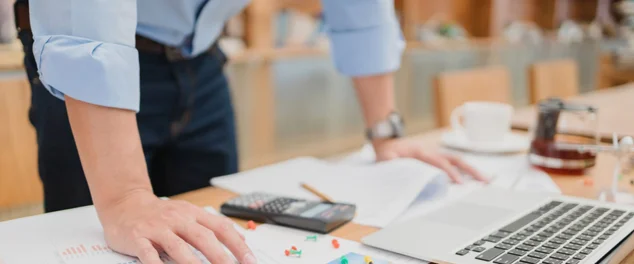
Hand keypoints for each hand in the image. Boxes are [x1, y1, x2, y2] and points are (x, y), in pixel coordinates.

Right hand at [98, 190, 255, 263]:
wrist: (124, 203)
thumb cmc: (160, 214)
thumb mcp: (189, 213)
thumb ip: (212, 225)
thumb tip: (242, 238)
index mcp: (193, 213)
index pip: (220, 228)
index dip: (237, 244)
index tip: (250, 260)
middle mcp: (177, 219)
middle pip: (203, 237)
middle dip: (220, 256)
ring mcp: (157, 228)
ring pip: (178, 246)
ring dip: (192, 263)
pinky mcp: (138, 237)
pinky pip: (147, 252)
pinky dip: (155, 263)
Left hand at [373, 138, 487, 183]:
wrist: (387, 142)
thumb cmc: (388, 152)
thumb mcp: (386, 157)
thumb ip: (391, 161)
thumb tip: (395, 164)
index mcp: (421, 152)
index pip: (440, 163)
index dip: (451, 173)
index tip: (460, 183)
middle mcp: (432, 151)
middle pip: (455, 159)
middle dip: (471, 170)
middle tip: (484, 181)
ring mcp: (436, 154)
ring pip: (457, 161)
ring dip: (472, 170)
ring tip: (486, 180)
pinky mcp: (437, 158)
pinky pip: (453, 163)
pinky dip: (465, 170)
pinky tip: (475, 179)